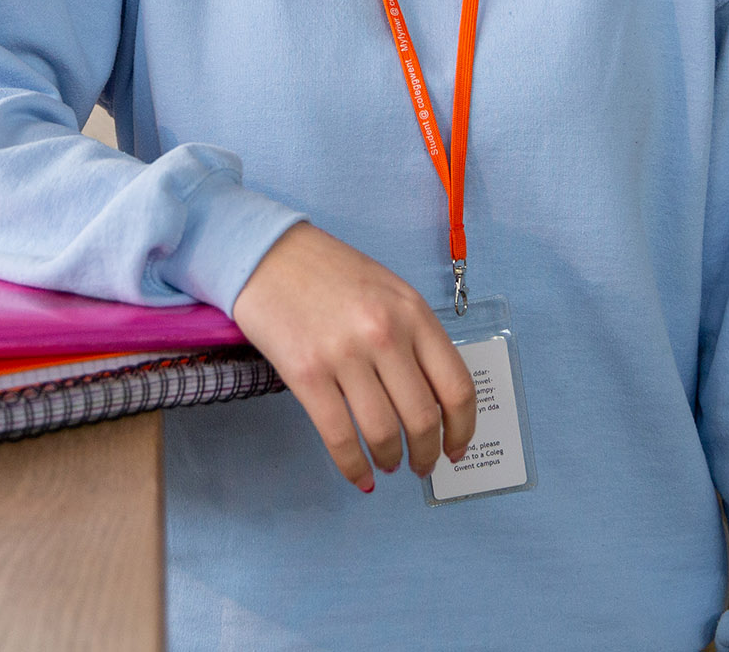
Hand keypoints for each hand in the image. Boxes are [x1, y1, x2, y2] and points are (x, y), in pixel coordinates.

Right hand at [231, 223, 475, 491]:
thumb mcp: (386, 291)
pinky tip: (359, 475)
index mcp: (412, 312)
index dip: (462, 429)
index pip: (457, 386)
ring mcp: (344, 354)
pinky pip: (339, 436)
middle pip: (423, 417)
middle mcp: (385, 333)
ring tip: (388, 464)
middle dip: (427, 454)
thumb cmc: (327, 271)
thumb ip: (413, 336)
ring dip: (391, 460)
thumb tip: (433, 399)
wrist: (265, 252)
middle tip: (422, 465)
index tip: (456, 448)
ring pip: (384, 433)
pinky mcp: (306, 373)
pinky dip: (353, 466)